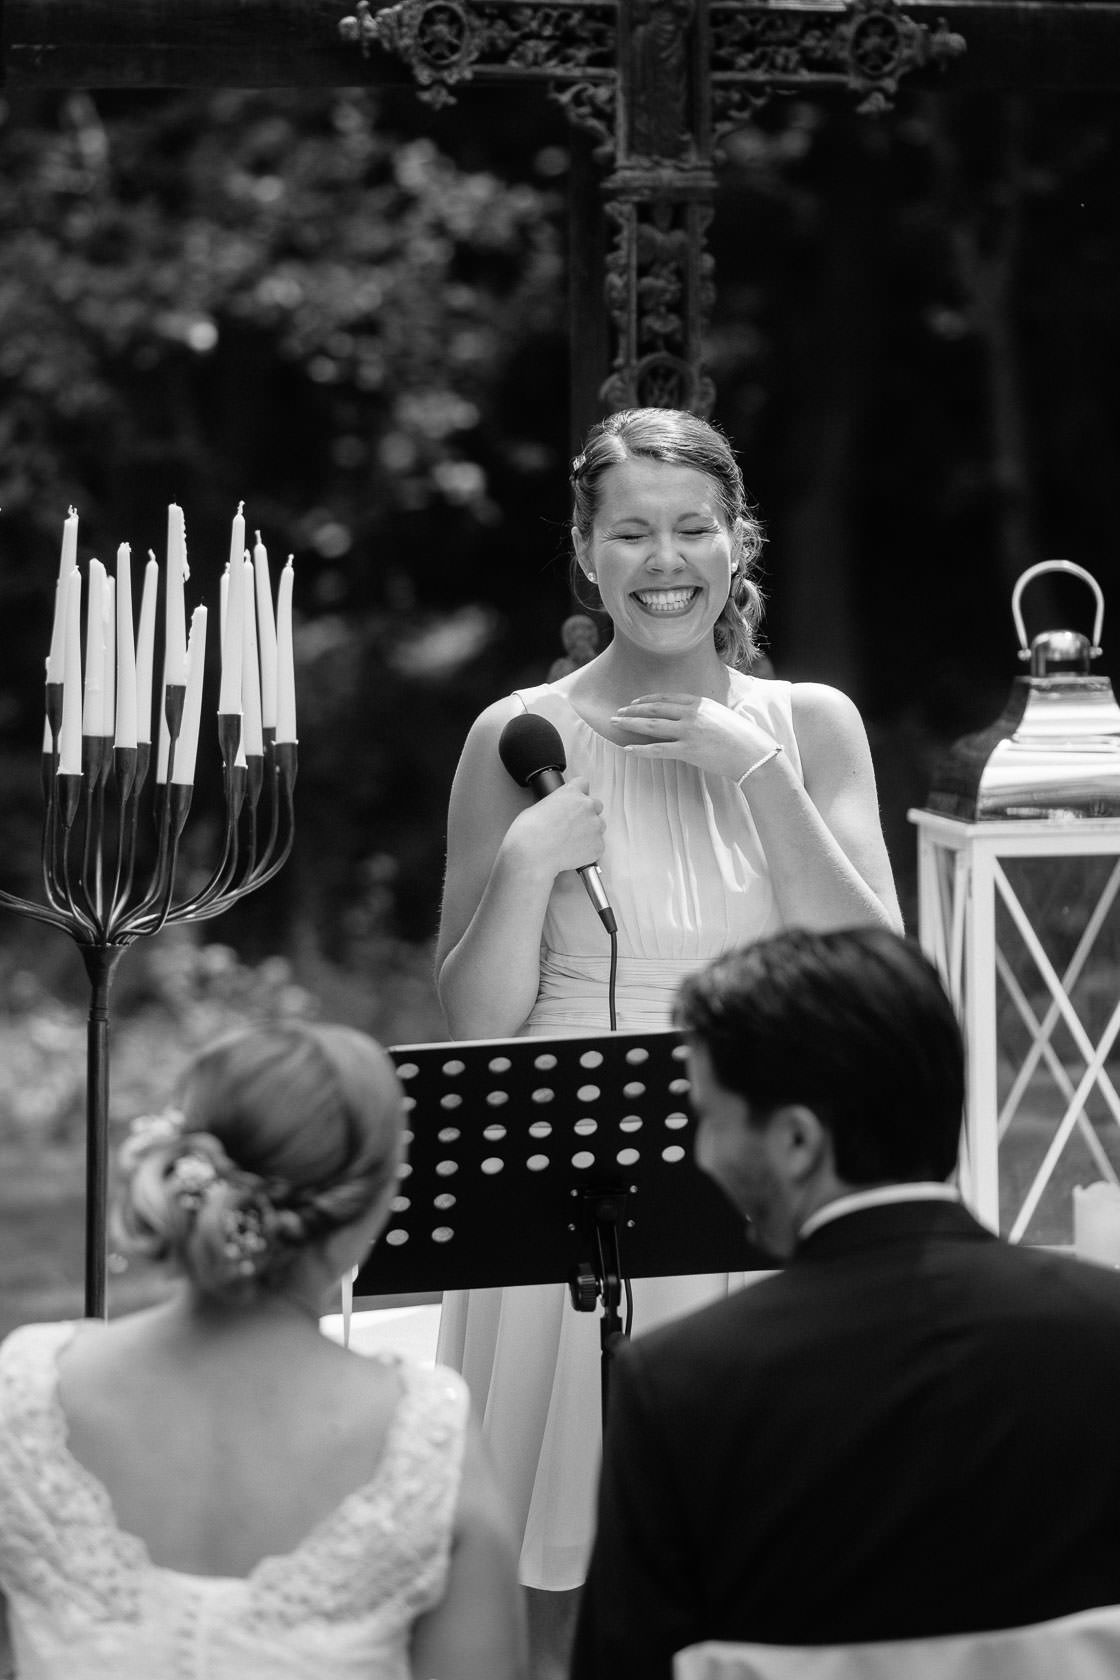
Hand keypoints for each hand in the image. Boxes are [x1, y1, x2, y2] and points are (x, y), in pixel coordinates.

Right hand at [505, 776, 605, 877]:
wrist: (532, 853)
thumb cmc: (529, 832)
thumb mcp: (538, 807)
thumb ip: (556, 805)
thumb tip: (557, 812)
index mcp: (571, 792)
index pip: (583, 784)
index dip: (579, 793)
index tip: (576, 801)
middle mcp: (587, 806)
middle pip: (596, 805)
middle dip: (587, 814)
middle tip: (572, 825)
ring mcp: (595, 826)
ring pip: (599, 826)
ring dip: (589, 832)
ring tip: (571, 842)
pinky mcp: (598, 845)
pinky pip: (597, 846)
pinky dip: (589, 850)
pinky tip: (574, 853)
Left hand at [611, 693, 780, 781]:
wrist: (753, 753)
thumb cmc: (741, 737)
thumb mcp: (720, 716)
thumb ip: (702, 714)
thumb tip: (688, 717)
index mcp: (699, 702)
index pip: (666, 697)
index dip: (647, 699)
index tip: (634, 702)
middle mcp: (691, 713)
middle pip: (654, 708)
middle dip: (632, 710)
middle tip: (616, 712)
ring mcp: (688, 731)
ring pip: (651, 725)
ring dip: (630, 723)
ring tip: (615, 724)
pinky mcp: (688, 750)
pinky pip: (658, 749)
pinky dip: (640, 749)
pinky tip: (627, 748)